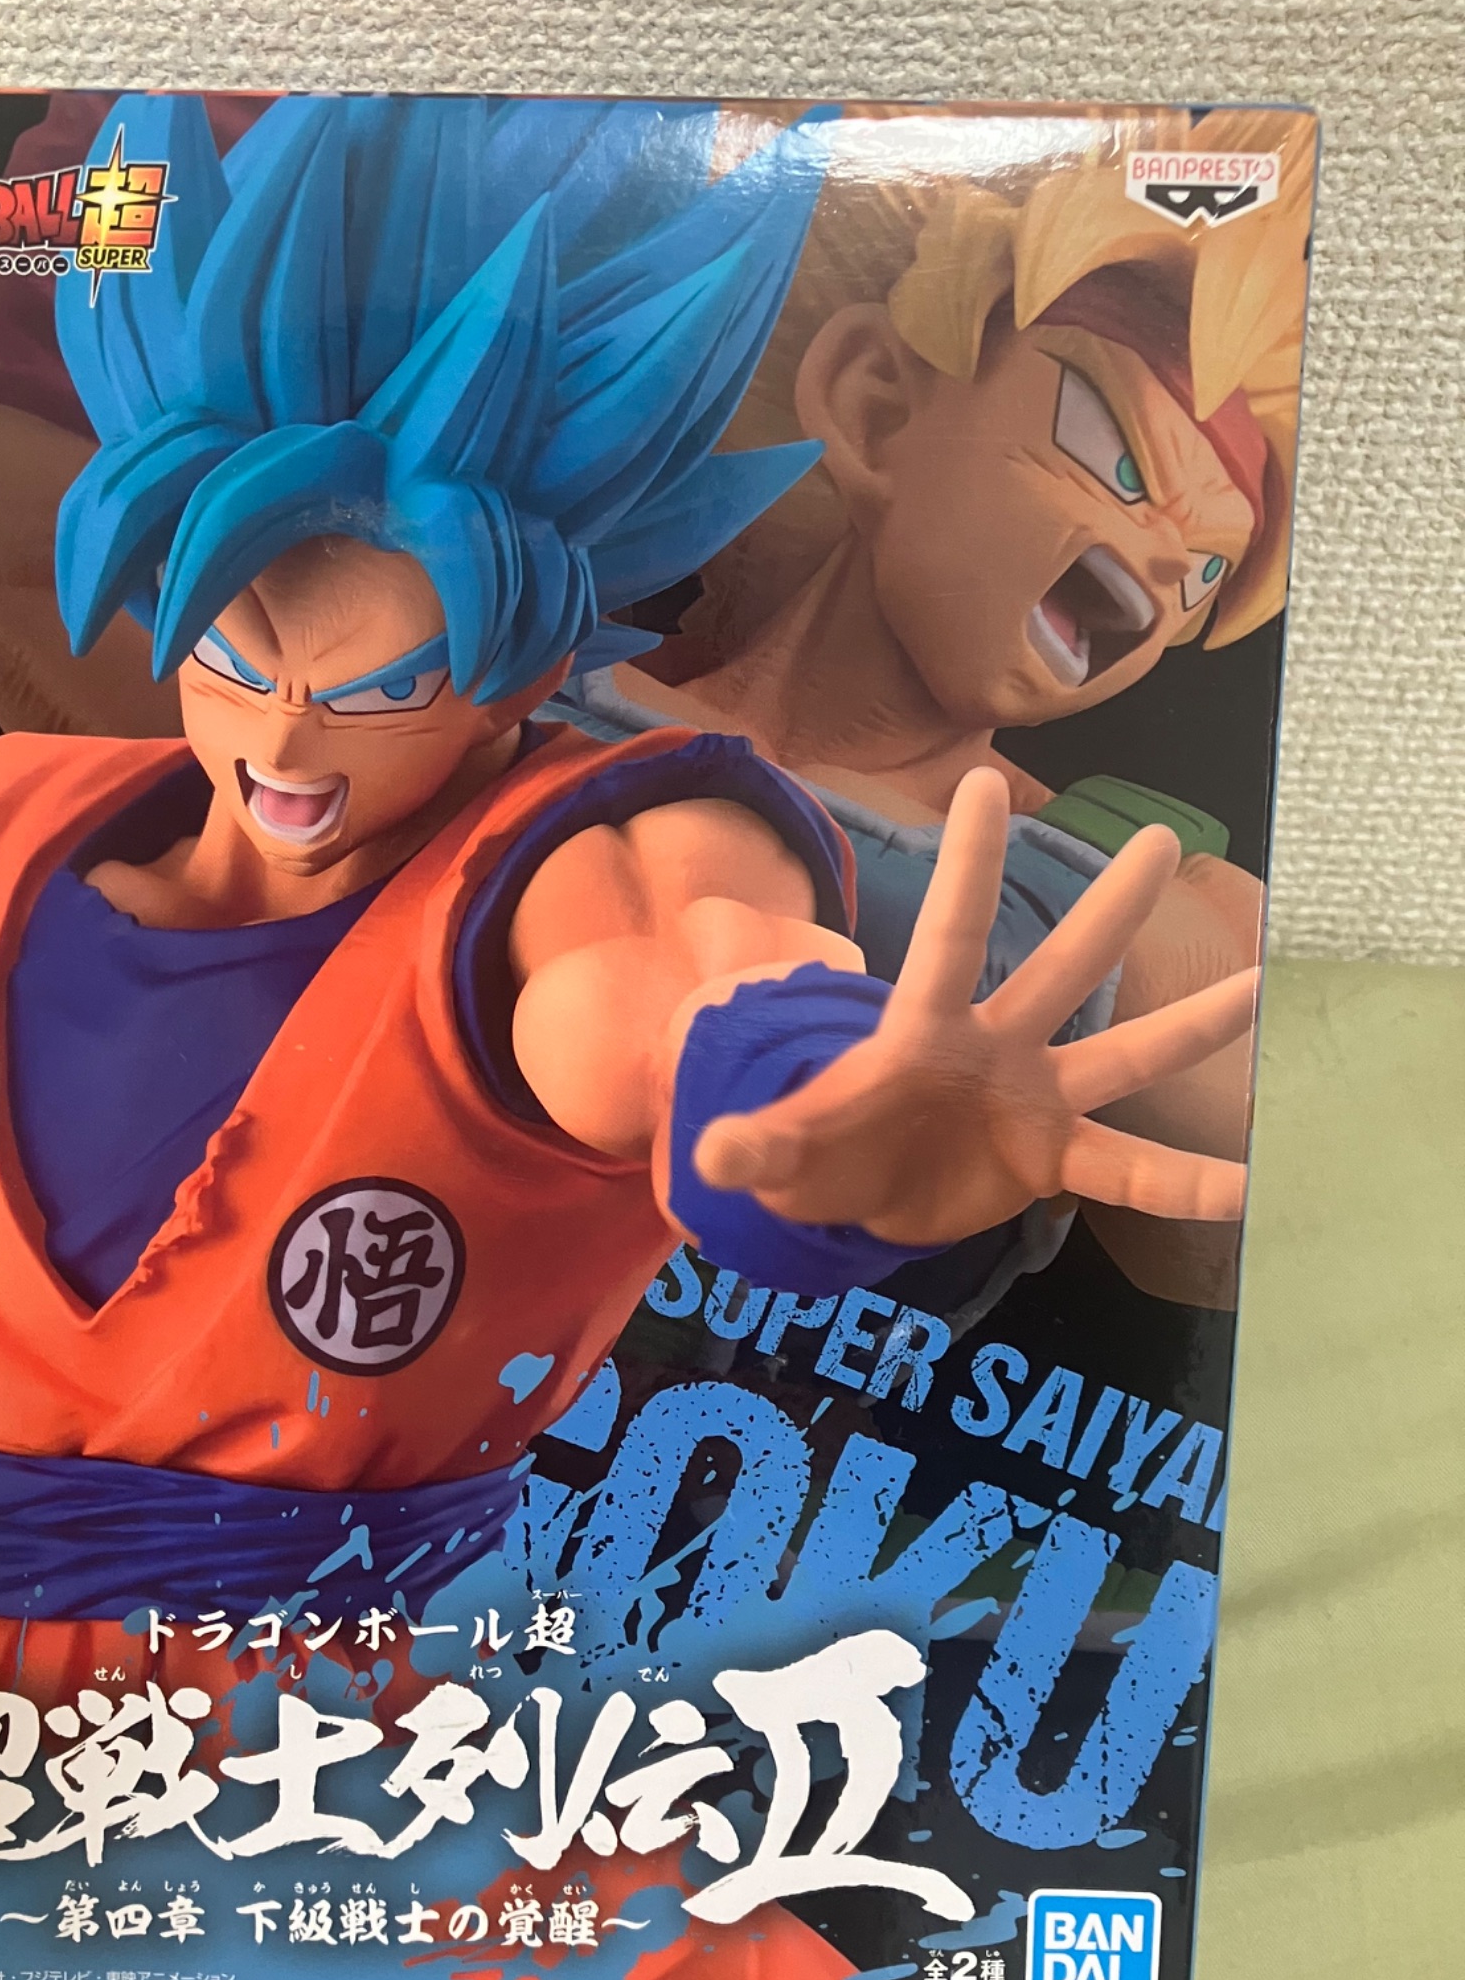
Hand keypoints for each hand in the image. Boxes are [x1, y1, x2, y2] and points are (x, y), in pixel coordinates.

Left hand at [691, 769, 1259, 1246]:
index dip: (967, 866)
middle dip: (1109, 909)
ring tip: (1266, 984)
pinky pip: (1129, 1170)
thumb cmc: (821, 1153)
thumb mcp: (784, 1155)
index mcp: (924, 1029)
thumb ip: (759, 1149)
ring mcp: (1033, 1098)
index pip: (949, 935)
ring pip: (1125, 1056)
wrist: (858, 1196)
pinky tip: (1253, 1187)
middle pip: (1061, 970)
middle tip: (1158, 837)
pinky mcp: (1053, 1156)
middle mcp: (994, 1047)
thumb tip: (713, 1156)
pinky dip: (1186, 1184)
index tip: (984, 783)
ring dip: (1194, 1026)